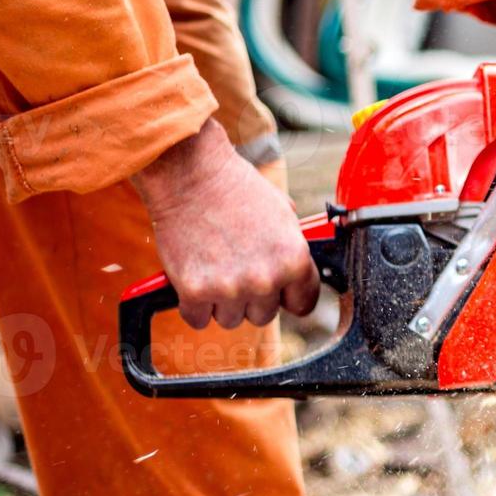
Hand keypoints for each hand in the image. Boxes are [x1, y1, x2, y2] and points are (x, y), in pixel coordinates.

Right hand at [132, 120, 318, 328]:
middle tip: (238, 269)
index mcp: (294, 260)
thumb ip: (292, 250)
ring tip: (215, 268)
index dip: (290, 296)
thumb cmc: (237, 189)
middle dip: (253, 297)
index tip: (279, 292)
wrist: (191, 175)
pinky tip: (194, 278)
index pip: (303, 304)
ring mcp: (230, 289)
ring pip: (231, 319)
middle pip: (264, 315)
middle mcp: (265, 280)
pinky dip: (193, 304)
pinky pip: (197, 318)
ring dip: (223, 302)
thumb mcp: (284, 214)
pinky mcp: (194, 292)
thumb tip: (296, 274)